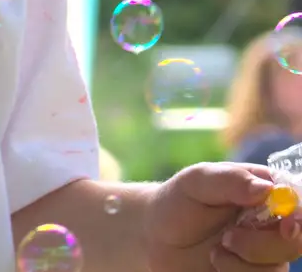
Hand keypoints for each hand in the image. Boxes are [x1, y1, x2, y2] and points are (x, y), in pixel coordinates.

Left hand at [146, 162, 301, 270]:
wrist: (156, 237)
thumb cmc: (179, 202)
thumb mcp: (197, 181)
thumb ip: (230, 180)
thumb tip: (268, 189)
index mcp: (268, 193)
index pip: (300, 202)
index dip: (300, 216)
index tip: (287, 225)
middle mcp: (275, 225)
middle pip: (297, 241)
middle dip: (264, 244)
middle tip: (229, 238)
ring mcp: (268, 255)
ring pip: (278, 268)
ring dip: (244, 264)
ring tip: (216, 250)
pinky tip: (217, 264)